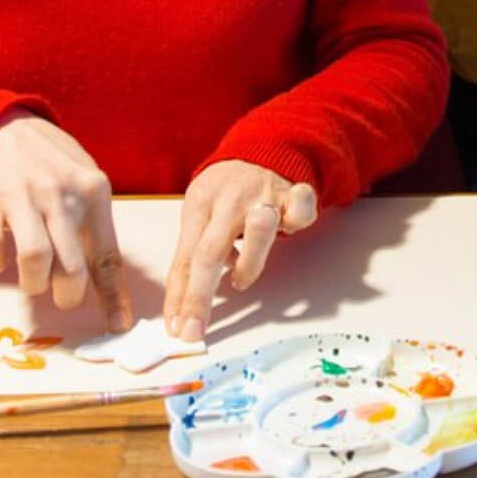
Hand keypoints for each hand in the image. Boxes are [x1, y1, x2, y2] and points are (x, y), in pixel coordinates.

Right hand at [0, 110, 131, 329]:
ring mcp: (22, 196)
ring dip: (33, 283)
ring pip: (35, 262)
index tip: (118, 326)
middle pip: (72, 267)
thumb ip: (95, 224)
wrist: (0, 128)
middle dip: (68, 295)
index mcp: (93, 191)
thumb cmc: (49, 163)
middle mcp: (61, 194)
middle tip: (62, 296)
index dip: (113, 296)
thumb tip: (110, 280)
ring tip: (33, 279)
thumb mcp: (83, 182)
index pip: (107, 255)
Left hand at [163, 161, 317, 339]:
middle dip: (199, 297)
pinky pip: (300, 210)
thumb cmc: (227, 193)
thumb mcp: (201, 214)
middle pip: (209, 253)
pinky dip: (296, 223)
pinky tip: (288, 231)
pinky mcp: (295, 194)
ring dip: (247, 265)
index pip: (184, 258)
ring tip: (240, 280)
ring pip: (257, 232)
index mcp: (200, 204)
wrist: (264, 148)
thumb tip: (184, 305)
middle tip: (193, 330)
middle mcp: (229, 199)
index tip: (175, 328)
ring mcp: (263, 195)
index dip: (178, 296)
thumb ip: (196, 254)